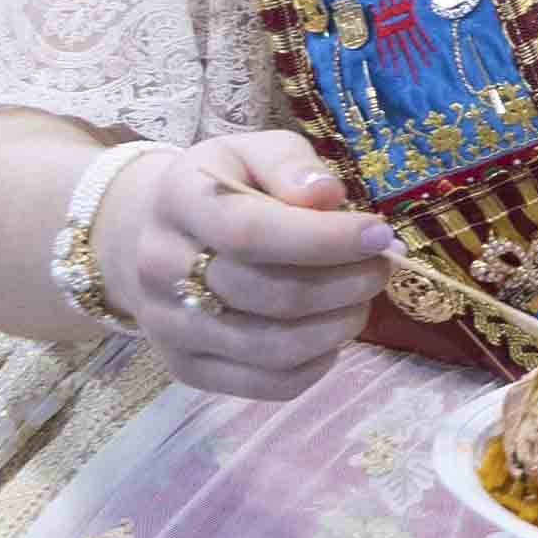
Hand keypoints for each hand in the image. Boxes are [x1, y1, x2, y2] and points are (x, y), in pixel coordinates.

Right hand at [102, 132, 394, 398]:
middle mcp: (161, 268)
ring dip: (338, 326)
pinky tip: (331, 332)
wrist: (156, 235)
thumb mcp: (253, 152)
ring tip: (362, 299)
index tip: (378, 235)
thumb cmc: (225, 188)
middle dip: (345, 284)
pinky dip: (316, 364)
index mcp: (179, 200)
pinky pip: (266, 384)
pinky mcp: (187, 368)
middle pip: (270, 295)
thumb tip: (326, 196)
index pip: (251, 232)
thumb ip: (289, 164)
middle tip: (381, 267)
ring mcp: (169, 326)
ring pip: (271, 348)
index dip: (324, 239)